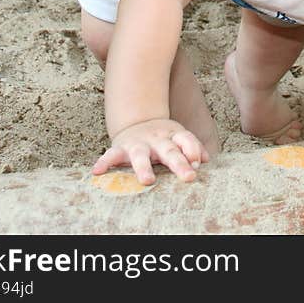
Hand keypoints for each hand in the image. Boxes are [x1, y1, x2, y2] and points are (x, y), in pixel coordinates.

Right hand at [92, 118, 209, 184]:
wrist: (138, 122)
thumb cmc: (164, 138)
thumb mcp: (179, 137)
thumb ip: (192, 147)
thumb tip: (206, 159)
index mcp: (173, 136)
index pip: (186, 139)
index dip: (193, 149)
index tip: (198, 163)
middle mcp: (157, 140)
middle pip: (169, 150)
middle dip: (179, 163)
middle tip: (189, 176)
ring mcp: (138, 143)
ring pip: (140, 155)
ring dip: (144, 167)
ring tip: (148, 180)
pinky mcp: (120, 148)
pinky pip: (111, 155)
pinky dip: (104, 162)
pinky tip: (97, 172)